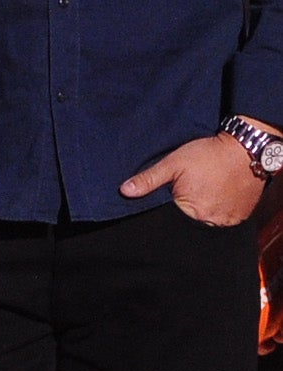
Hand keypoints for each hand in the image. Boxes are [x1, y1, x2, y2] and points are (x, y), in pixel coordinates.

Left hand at [123, 130, 263, 226]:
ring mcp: (229, 220)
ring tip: (205, 191)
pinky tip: (217, 195)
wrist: (245, 149)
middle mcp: (212, 221)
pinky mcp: (241, 215)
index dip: (168, 206)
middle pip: (189, 221)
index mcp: (193, 211)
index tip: (172, 195)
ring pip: (208, 221)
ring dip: (204, 210)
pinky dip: (219, 210)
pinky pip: (225, 219)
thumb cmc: (208, 155)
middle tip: (192, 189)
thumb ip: (149, 179)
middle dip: (186, 209)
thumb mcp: (174, 163)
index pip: (171, 217)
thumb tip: (124, 191)